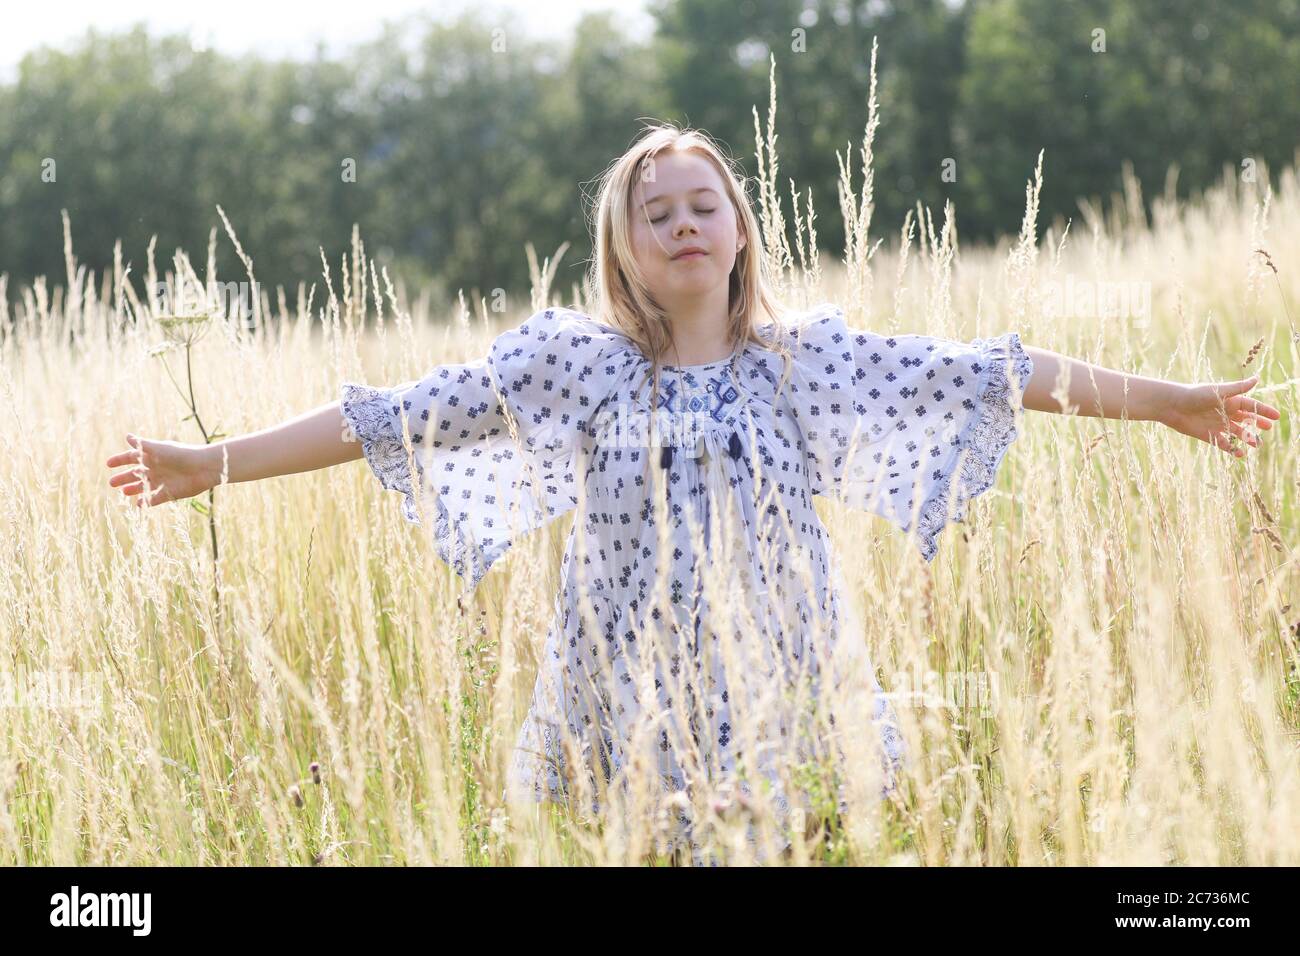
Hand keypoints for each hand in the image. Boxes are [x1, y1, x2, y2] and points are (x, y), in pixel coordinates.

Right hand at [105, 434, 221, 507]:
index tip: (108, 464)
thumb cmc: (180, 455)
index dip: (120, 460)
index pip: (133, 458)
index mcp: (153, 456)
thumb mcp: (158, 449)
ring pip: (144, 487)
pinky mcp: (169, 493)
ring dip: (133, 489)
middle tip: (111, 483)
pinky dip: (147, 502)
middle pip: (136, 474)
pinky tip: (139, 504)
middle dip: (124, 478)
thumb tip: (127, 436)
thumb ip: (142, 445)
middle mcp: (156, 468)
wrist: (203, 468)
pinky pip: (155, 499)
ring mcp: (162, 481)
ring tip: (124, 492)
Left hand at [1158, 375, 1281, 458]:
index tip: (1276, 416)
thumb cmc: (1194, 395)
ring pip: (1237, 433)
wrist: (1171, 406)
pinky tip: (1239, 453)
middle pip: (1246, 419)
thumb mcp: (1218, 391)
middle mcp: (1225, 412)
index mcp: (1230, 401)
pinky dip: (1232, 448)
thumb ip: (1238, 388)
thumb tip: (1257, 379)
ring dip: (1247, 438)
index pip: (1252, 406)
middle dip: (1258, 424)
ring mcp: (1218, 424)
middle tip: (1268, 428)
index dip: (1264, 411)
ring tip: (1257, 444)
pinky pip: (1224, 444)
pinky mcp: (1208, 435)